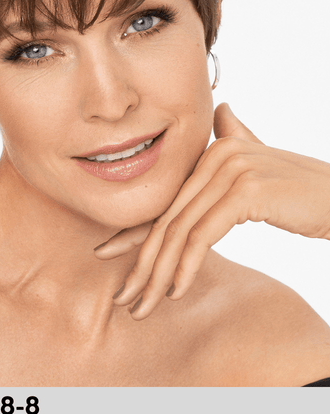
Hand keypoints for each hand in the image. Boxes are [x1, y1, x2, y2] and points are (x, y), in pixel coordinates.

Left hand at [95, 103, 329, 319]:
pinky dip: (185, 266)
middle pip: (169, 215)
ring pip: (180, 229)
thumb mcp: (265, 162)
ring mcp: (230, 170)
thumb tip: (224, 110)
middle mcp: (217, 153)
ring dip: (158, 273)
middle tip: (124, 296)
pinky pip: (203, 236)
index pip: (167, 197)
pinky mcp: (245, 191)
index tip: (108, 255)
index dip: (135, 229)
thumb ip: (239, 138)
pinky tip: (175, 291)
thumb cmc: (304, 189)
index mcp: (215, 149)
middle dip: (142, 261)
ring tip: (143, 304)